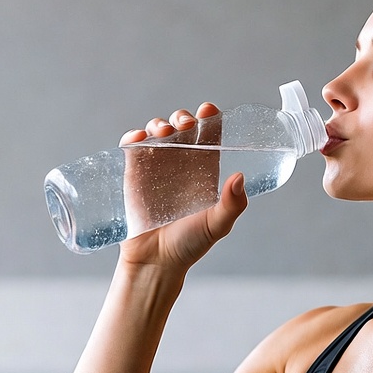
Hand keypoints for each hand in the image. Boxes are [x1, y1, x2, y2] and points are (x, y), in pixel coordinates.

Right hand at [117, 102, 247, 270]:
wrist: (157, 261)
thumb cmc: (190, 244)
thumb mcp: (217, 225)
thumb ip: (232, 205)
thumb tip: (239, 177)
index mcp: (204, 170)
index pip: (209, 136)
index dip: (210, 119)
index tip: (209, 110)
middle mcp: (181, 164)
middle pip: (183, 128)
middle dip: (184, 117)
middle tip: (187, 123)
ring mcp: (156, 167)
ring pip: (157, 132)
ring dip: (160, 124)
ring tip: (165, 132)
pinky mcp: (134, 174)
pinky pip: (132, 148)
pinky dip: (133, 137)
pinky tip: (139, 138)